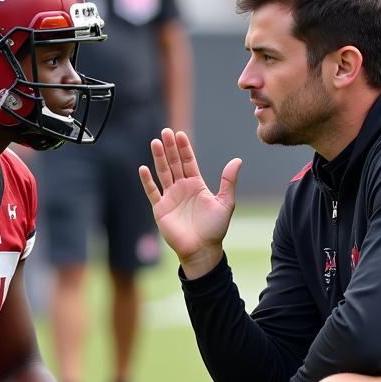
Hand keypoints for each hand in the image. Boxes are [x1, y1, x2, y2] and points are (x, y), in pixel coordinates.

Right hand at [139, 128, 241, 278]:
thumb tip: (237, 160)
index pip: (188, 162)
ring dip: (159, 158)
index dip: (184, 148)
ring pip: (163, 173)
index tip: (180, 134)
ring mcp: (170, 197)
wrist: (202, 250)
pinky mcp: (161, 209)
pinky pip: (152, 192)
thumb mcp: (225, 203)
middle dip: (170, 148)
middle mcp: (182, 188)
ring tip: (155, 142)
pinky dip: (147, 181)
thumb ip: (228, 181)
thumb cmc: (215, 229)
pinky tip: (143, 168)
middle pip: (174, 163)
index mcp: (196, 185)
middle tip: (165, 131)